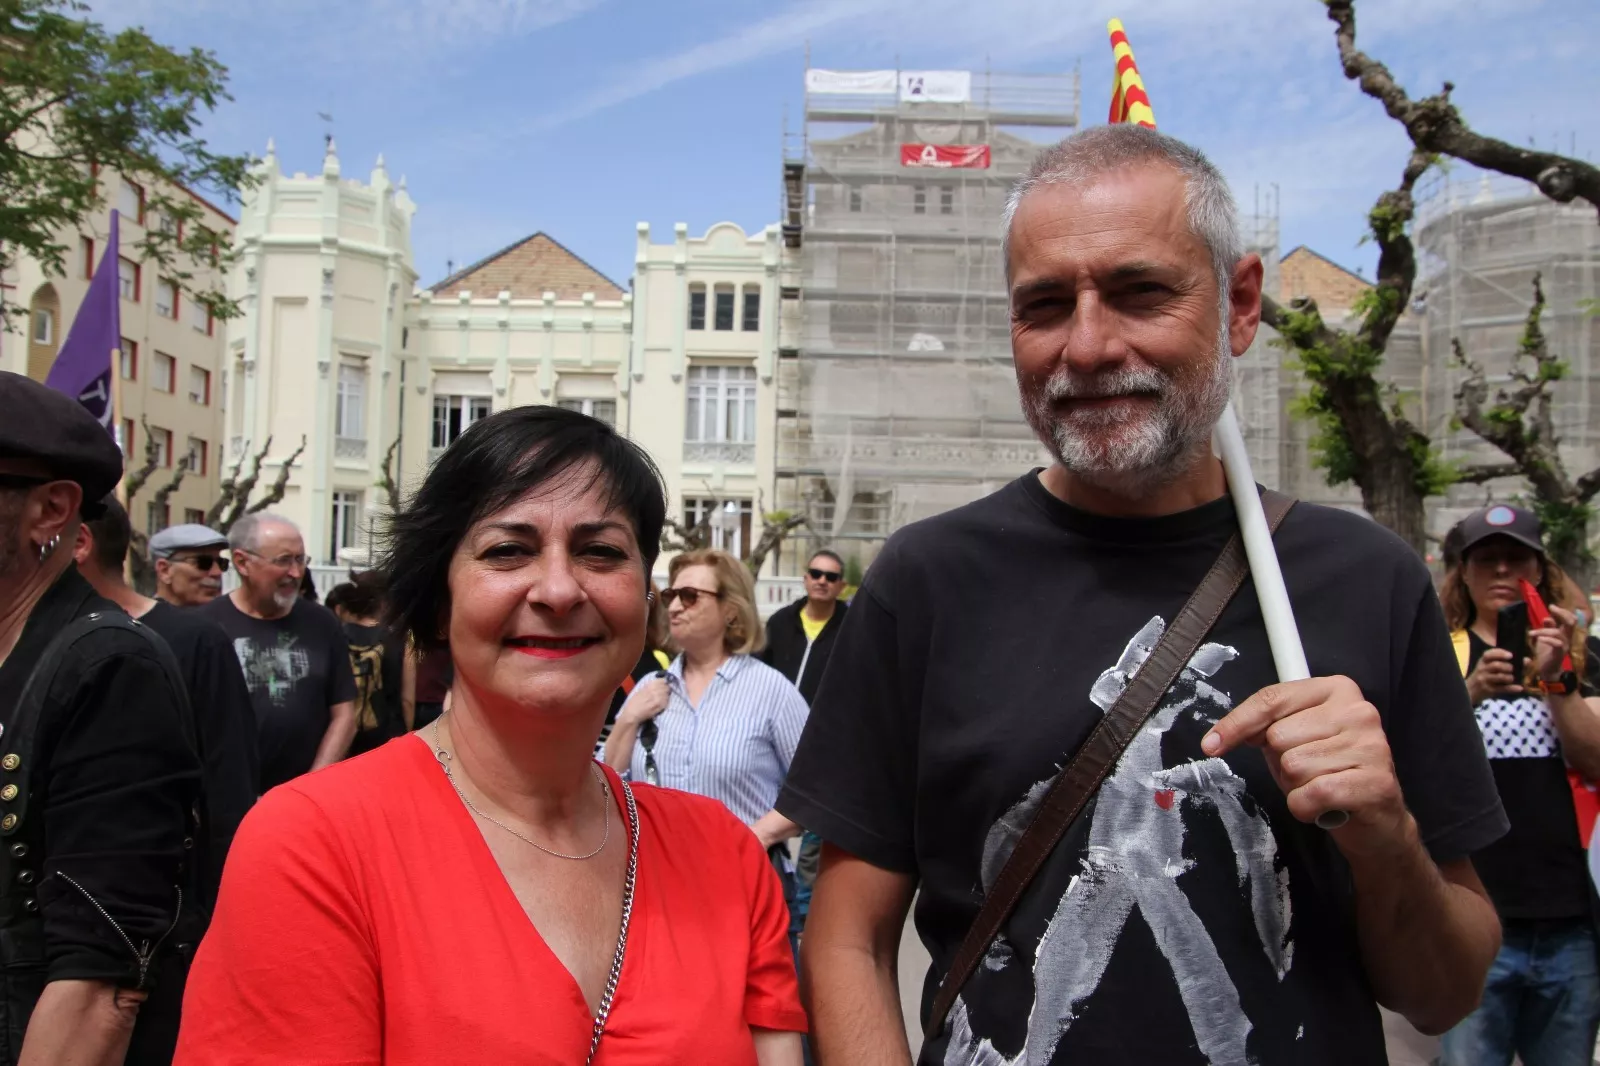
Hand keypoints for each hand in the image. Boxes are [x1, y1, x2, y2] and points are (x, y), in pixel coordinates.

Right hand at [620, 676, 669, 726]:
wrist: (632, 714)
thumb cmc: (633, 703)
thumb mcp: (640, 691)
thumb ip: (649, 687)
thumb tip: (657, 684)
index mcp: (649, 686)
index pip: (662, 681)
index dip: (664, 683)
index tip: (663, 684)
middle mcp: (654, 691)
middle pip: (666, 688)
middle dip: (666, 689)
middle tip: (664, 692)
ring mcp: (658, 699)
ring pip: (667, 695)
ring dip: (666, 696)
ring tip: (662, 698)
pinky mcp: (659, 707)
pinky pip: (666, 702)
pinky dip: (665, 702)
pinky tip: (661, 704)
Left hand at [1203, 676, 1410, 858]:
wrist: (1377, 819)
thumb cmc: (1329, 772)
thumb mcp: (1294, 741)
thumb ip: (1265, 727)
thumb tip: (1220, 736)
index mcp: (1337, 689)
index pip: (1272, 699)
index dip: (1237, 723)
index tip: (1210, 744)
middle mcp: (1359, 711)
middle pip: (1280, 736)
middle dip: (1281, 762)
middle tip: (1307, 772)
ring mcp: (1372, 746)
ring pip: (1293, 767)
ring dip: (1296, 787)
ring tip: (1320, 787)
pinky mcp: (1375, 782)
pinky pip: (1311, 795)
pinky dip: (1305, 807)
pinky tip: (1325, 807)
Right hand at [1466, 648, 1521, 703]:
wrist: (1470, 690)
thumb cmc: (1484, 675)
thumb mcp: (1488, 666)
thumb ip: (1504, 662)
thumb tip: (1527, 660)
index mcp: (1483, 661)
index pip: (1488, 654)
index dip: (1500, 654)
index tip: (1511, 655)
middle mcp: (1482, 669)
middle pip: (1496, 665)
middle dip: (1507, 666)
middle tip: (1512, 669)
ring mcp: (1485, 680)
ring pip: (1499, 677)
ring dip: (1509, 677)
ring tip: (1512, 678)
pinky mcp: (1488, 690)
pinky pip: (1502, 689)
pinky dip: (1512, 688)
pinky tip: (1520, 688)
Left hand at [1532, 605, 1577, 683]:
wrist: (1546, 671)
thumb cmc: (1545, 653)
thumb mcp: (1543, 638)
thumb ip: (1546, 629)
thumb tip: (1546, 618)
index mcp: (1563, 633)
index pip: (1569, 619)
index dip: (1562, 611)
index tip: (1551, 606)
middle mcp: (1566, 638)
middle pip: (1571, 622)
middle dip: (1562, 613)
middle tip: (1551, 609)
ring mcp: (1564, 645)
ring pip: (1558, 632)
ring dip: (1543, 630)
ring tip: (1531, 633)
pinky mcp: (1559, 653)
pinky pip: (1557, 643)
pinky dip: (1547, 639)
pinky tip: (1539, 639)